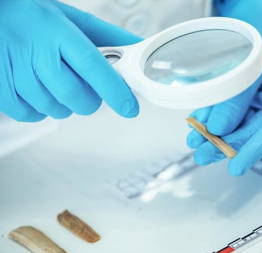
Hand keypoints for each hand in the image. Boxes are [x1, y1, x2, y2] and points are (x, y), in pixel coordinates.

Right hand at [0, 0, 140, 121]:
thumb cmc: (29, 17)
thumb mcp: (68, 17)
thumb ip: (105, 35)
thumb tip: (137, 46)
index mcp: (57, 31)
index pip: (93, 66)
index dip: (114, 90)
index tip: (129, 107)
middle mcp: (36, 53)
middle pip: (78, 97)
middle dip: (89, 98)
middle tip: (83, 85)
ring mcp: (16, 74)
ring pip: (57, 110)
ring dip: (64, 102)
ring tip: (52, 79)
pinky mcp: (2, 92)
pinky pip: (33, 115)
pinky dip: (40, 108)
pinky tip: (36, 87)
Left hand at [187, 0, 261, 175]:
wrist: (259, 6)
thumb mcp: (252, 57)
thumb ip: (237, 95)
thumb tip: (219, 129)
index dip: (253, 150)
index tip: (235, 167)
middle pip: (253, 131)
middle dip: (226, 143)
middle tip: (201, 153)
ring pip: (239, 126)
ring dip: (216, 134)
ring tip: (195, 142)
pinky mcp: (248, 98)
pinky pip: (230, 114)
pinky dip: (213, 119)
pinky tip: (198, 125)